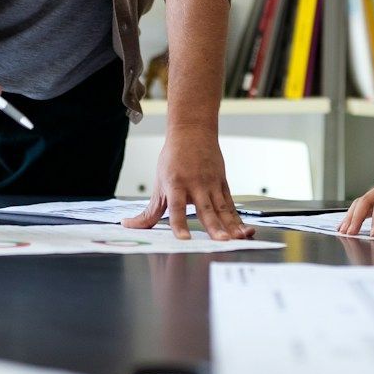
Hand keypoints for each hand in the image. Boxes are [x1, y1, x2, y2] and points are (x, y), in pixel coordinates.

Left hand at [123, 127, 250, 239]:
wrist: (193, 132)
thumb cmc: (173, 158)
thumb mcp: (159, 184)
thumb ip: (149, 211)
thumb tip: (128, 226)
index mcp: (176, 184)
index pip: (176, 208)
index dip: (179, 223)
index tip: (183, 239)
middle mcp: (195, 185)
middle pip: (205, 209)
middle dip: (214, 227)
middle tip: (221, 241)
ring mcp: (212, 184)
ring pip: (223, 208)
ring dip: (231, 225)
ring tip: (238, 238)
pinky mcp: (223, 184)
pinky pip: (231, 205)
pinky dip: (238, 219)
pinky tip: (245, 231)